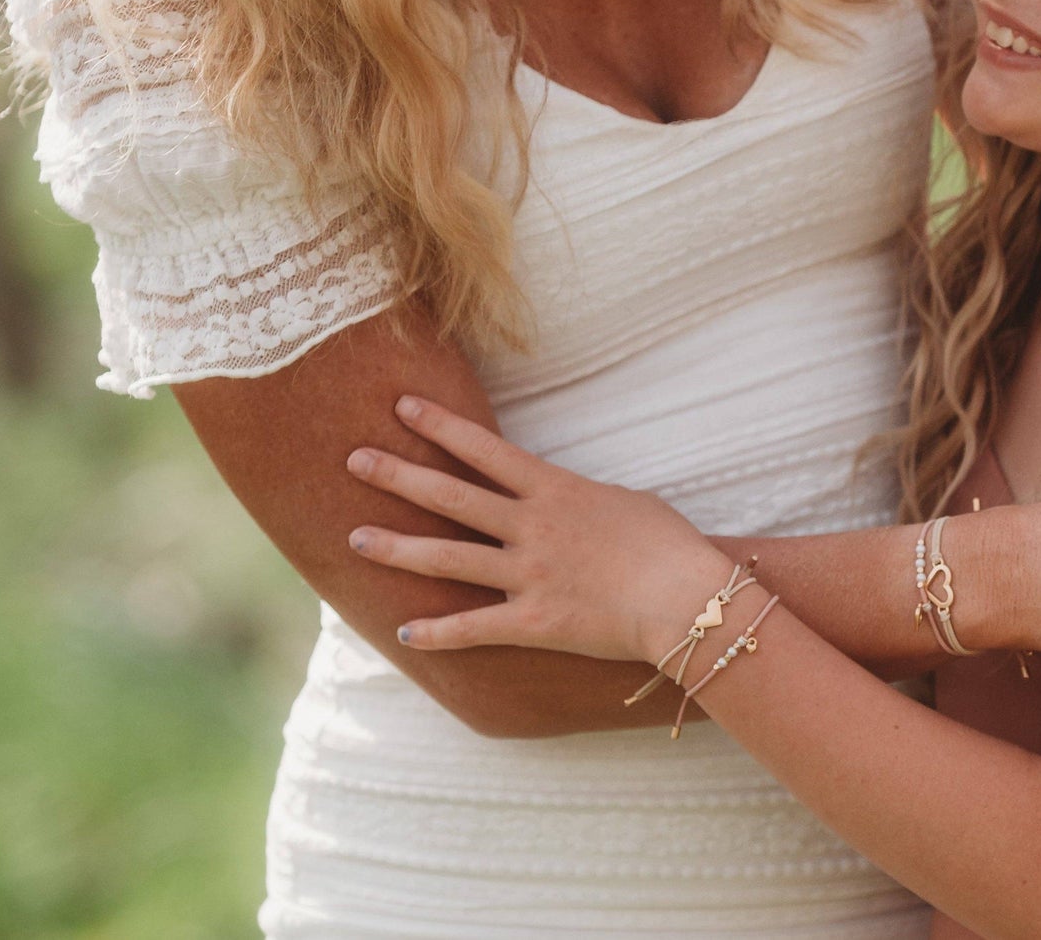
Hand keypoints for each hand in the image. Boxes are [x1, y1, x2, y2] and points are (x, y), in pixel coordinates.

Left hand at [342, 395, 733, 661]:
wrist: (686, 596)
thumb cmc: (668, 543)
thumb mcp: (624, 502)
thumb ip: (581, 499)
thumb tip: (563, 499)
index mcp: (555, 490)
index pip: (485, 450)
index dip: (441, 426)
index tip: (403, 406)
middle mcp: (532, 527)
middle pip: (452, 497)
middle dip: (399, 476)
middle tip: (353, 459)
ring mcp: (529, 575)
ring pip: (448, 558)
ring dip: (398, 548)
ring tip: (355, 537)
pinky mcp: (534, 622)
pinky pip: (475, 627)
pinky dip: (439, 632)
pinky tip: (405, 634)